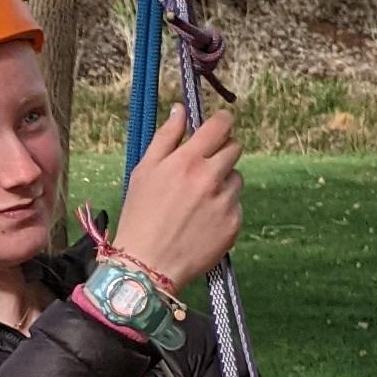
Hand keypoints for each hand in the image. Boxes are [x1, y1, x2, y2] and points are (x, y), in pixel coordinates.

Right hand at [111, 103, 241, 294]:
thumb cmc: (140, 217)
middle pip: (235, 148)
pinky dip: (223, 209)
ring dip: (223, 183)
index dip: (223, 122)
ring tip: (198, 202)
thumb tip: (180, 110)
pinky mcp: (233, 224)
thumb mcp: (144, 171)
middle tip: (204, 167)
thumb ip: (165, 137)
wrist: (147, 266)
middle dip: (223, 152)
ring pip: (236, 178)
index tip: (220, 125)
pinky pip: (235, 205)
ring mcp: (225, 202)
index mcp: (187, 161)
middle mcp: (210, 178)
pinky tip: (202, 221)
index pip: (221, 126)